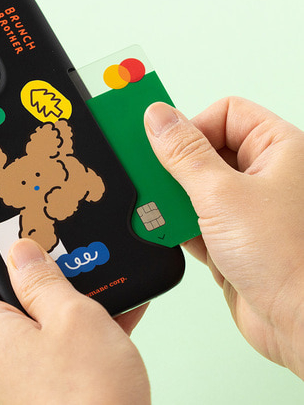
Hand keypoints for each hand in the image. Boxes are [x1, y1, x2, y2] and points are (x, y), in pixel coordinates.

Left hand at [0, 239, 150, 403]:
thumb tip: (20, 251)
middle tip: (62, 256)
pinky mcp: (47, 388)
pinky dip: (79, 325)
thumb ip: (42, 280)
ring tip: (96, 281)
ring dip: (63, 298)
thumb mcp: (71, 318)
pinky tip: (116, 312)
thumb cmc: (91, 399)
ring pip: (34, 321)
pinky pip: (56, 345)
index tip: (1, 239)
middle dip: (33, 273)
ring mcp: (22, 376)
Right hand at [144, 97, 303, 378]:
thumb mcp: (221, 193)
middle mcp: (263, 174)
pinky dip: (177, 222)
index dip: (191, 125)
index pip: (225, 114)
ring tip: (159, 207)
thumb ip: (184, 152)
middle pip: (205, 149)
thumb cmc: (289, 259)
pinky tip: (168, 228)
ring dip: (173, 197)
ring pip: (195, 185)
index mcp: (277, 149)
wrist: (300, 325)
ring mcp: (246, 207)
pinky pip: (194, 216)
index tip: (158, 141)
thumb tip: (158, 117)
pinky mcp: (230, 235)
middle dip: (174, 165)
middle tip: (151, 174)